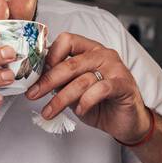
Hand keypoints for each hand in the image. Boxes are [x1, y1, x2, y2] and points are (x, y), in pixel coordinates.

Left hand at [25, 31, 150, 143]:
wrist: (127, 121)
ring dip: (61, 98)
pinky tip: (80, 111)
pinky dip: (86, 102)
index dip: (48, 56)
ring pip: (82, 80)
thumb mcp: (75, 90)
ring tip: (49, 111)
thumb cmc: (102, 104)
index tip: (35, 74)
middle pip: (70, 63)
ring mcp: (115, 69)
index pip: (66, 41)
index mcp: (90, 50)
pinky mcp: (123, 85)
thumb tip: (36, 79)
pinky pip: (99, 89)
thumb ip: (61, 81)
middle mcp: (103, 55)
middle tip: (33, 93)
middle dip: (48, 80)